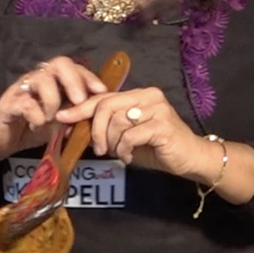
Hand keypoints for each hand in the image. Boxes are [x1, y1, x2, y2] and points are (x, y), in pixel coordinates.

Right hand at [0, 55, 108, 156]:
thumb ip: (75, 116)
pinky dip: (36, 115)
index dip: (88, 76)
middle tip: (79, 100)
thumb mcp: (59, 123)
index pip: (72, 67)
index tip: (101, 90)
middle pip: (58, 63)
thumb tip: (95, 116)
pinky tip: (37, 126)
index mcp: (52, 81)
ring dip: (53, 100)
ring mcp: (21, 89)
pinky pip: (25, 102)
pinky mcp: (7, 104)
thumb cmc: (31, 128)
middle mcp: (37, 79)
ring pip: (42, 79)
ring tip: (53, 118)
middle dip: (74, 80)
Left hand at [57, 87, 219, 182]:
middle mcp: (148, 96)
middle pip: (106, 106)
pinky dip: (124, 150)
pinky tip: (128, 157)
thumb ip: (107, 127)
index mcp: (139, 94)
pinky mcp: (162, 125)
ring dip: (112, 143)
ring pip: (117, 122)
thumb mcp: (127, 135)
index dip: (80, 108)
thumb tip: (75, 126)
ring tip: (119, 153)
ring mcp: (157, 108)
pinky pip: (130, 136)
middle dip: (96, 130)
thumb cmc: (157, 147)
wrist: (190, 158)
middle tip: (98, 149)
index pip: (103, 97)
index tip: (63, 118)